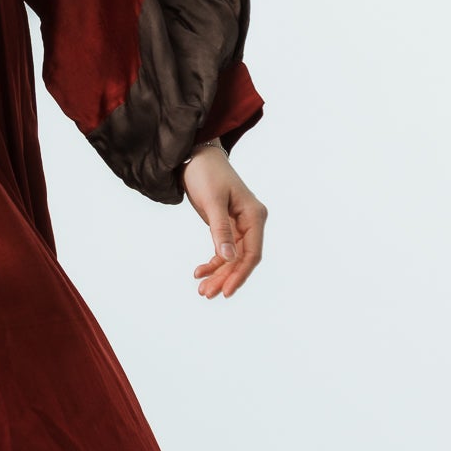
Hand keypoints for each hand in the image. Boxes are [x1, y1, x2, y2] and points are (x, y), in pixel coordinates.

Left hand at [182, 143, 267, 298]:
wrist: (197, 157)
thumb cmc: (206, 174)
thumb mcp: (212, 202)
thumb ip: (220, 229)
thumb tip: (228, 258)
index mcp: (254, 215)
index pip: (252, 253)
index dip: (240, 274)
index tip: (226, 291)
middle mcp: (251, 222)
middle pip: (242, 259)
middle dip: (225, 278)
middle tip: (206, 294)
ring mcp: (240, 225)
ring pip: (232, 258)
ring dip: (218, 274)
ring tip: (202, 290)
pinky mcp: (227, 226)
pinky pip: (224, 250)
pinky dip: (213, 263)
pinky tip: (200, 272)